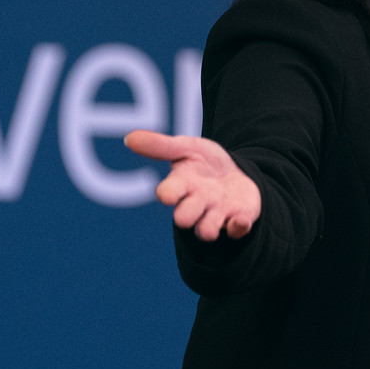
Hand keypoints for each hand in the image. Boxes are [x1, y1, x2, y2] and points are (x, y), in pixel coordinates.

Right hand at [123, 131, 262, 240]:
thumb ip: (161, 145)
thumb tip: (130, 138)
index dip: (168, 194)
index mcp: (181, 185)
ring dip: (209, 227)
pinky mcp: (238, 219)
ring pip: (207, 230)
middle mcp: (197, 203)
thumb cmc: (204, 163)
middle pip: (185, 217)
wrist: (237, 174)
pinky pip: (237, 230)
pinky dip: (238, 227)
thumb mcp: (186, 147)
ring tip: (214, 221)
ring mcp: (217, 214)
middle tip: (187, 212)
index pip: (168, 193)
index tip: (167, 194)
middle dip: (186, 215)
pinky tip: (240, 220)